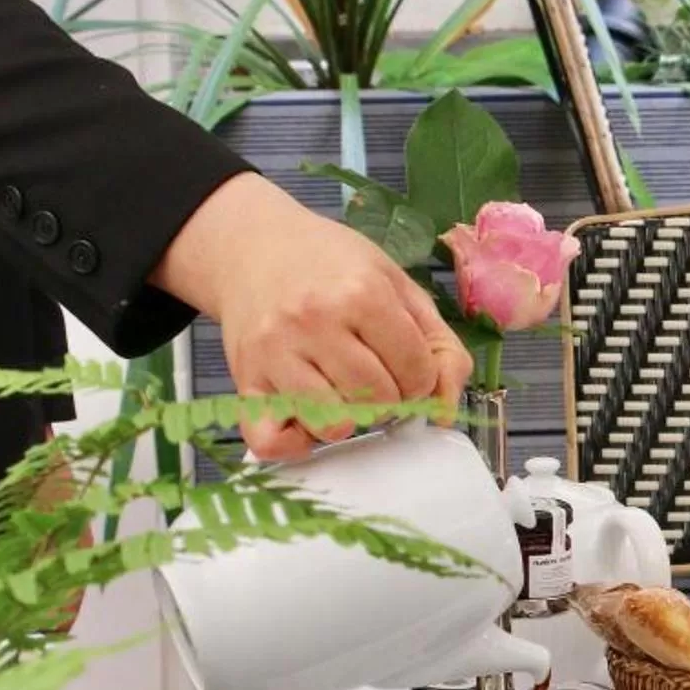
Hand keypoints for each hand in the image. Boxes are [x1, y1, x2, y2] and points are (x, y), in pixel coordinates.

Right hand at [154, 175, 473, 461]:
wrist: (255, 246)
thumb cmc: (332, 268)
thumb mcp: (398, 288)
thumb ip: (439, 346)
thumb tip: (444, 414)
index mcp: (361, 293)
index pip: (417, 372)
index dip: (420, 378)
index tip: (403, 365)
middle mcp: (314, 321)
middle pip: (379, 401)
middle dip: (388, 399)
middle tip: (373, 376)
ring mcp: (275, 352)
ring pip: (333, 425)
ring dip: (348, 419)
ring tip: (341, 390)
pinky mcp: (245, 378)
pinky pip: (273, 441)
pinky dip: (295, 443)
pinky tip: (306, 417)